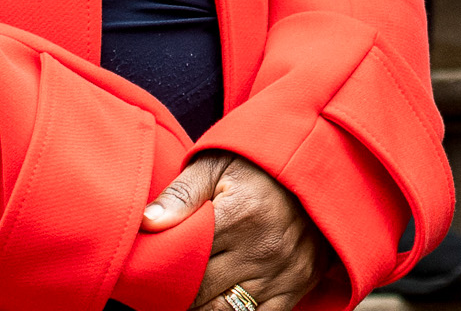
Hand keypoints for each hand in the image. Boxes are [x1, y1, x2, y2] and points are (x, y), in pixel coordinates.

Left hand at [145, 151, 333, 310]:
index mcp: (242, 213)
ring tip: (192, 292)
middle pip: (200, 292)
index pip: (185, 261)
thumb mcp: (216, 165)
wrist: (315, 164)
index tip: (149, 270)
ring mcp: (284, 269)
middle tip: (165, 283)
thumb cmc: (257, 165)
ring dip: (202, 306)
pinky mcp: (299, 283)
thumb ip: (180, 195)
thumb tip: (145, 224)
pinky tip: (219, 300)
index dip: (160, 270)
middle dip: (177, 292)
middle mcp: (265, 247)